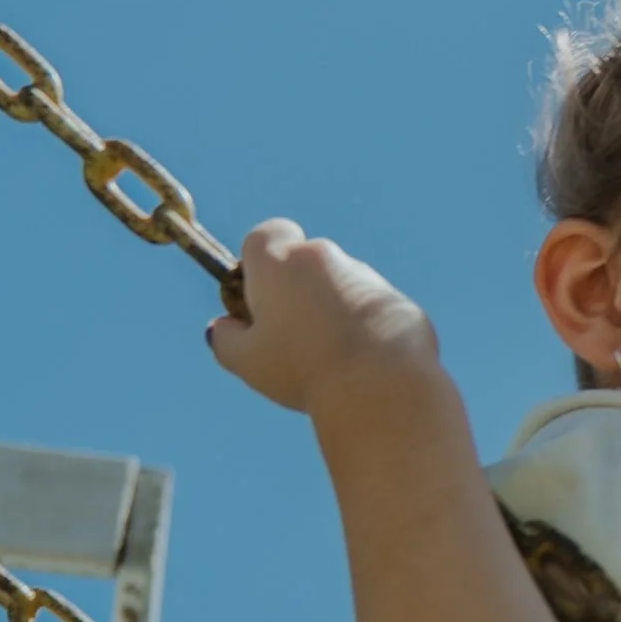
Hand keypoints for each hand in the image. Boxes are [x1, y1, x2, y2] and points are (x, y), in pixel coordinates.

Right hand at [206, 219, 435, 414]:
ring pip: (343, 285)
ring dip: (334, 310)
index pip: (265, 235)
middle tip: (293, 336)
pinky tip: (364, 365)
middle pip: (304, 262)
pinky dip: (367, 328)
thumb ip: (225, 338)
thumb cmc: (303, 369)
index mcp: (280, 261)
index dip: (258, 263)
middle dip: (298, 290)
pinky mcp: (398, 301)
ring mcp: (366, 276)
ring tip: (332, 359)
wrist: (378, 387)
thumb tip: (222, 328)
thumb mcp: (246, 361)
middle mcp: (324, 257)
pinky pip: (374, 309)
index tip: (259, 297)